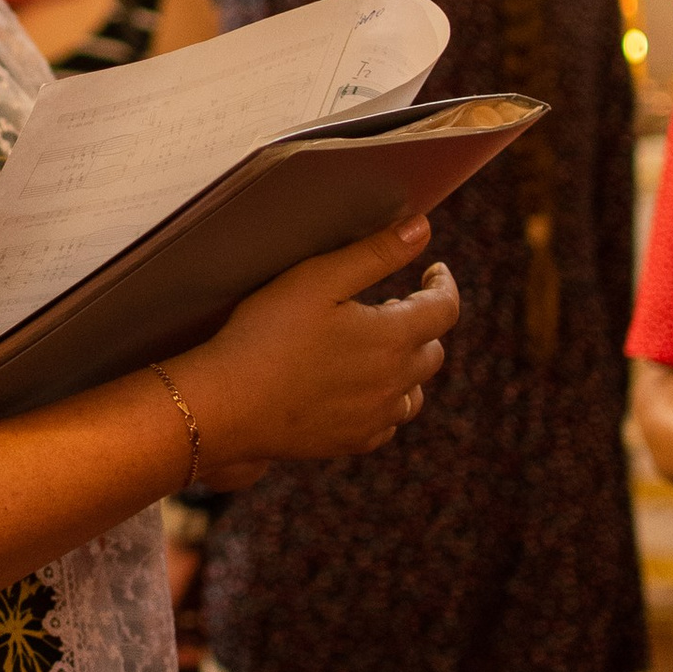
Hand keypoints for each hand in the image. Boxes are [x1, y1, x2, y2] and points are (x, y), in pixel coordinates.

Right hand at [174, 215, 457, 483]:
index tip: (433, 271)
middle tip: (388, 305)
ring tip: (374, 348)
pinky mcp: (352, 442)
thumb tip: (422, 229)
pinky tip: (356, 388)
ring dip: (405, 366)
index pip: (445, 309)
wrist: (227, 404)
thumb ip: (376, 253)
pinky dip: (384, 401)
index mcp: (393, 337)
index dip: (444, 285)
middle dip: (420, 323)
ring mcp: (375, 418)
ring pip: (414, 392)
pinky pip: (386, 422)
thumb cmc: (266, 333)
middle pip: (432, 350)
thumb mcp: (318, 278)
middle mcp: (395, 383)